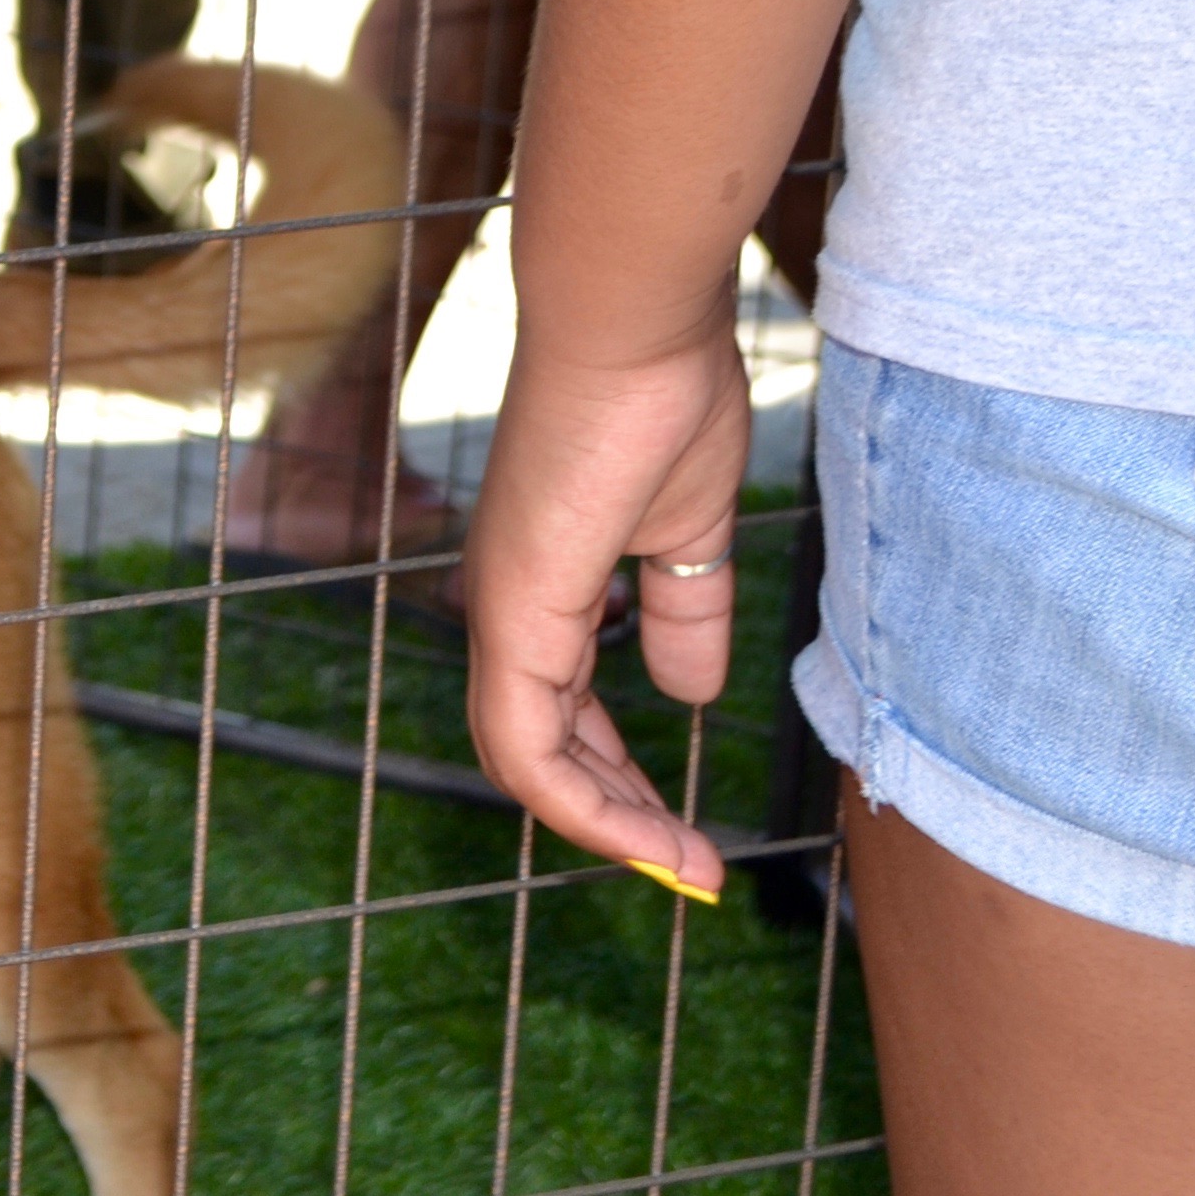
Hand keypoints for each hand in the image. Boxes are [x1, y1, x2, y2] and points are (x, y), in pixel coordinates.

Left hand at [462, 332, 752, 897]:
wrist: (636, 325)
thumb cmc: (662, 398)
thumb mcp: (686, 532)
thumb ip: (683, 612)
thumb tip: (690, 692)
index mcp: (544, 587)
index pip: (562, 712)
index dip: (618, 778)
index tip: (687, 830)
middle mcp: (509, 605)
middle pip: (542, 748)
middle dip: (616, 817)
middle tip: (691, 869)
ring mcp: (503, 607)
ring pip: (528, 760)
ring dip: (607, 826)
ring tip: (686, 869)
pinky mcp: (514, 607)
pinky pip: (527, 741)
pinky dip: (580, 802)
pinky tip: (644, 837)